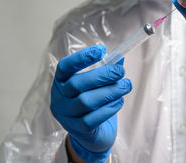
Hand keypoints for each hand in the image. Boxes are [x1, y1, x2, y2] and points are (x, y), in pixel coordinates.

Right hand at [50, 45, 131, 162]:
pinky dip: (109, 108)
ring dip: (110, 91)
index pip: (65, 66)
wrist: (92, 134)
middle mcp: (59, 99)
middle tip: (121, 72)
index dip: (81, 57)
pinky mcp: (78, 130)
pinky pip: (93, 118)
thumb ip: (106, 70)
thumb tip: (120, 58)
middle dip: (102, 75)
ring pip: (86, 101)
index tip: (101, 50)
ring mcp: (66, 116)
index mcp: (61, 82)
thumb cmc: (94, 103)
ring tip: (126, 85)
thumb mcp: (97, 85)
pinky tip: (119, 101)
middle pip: (77, 84)